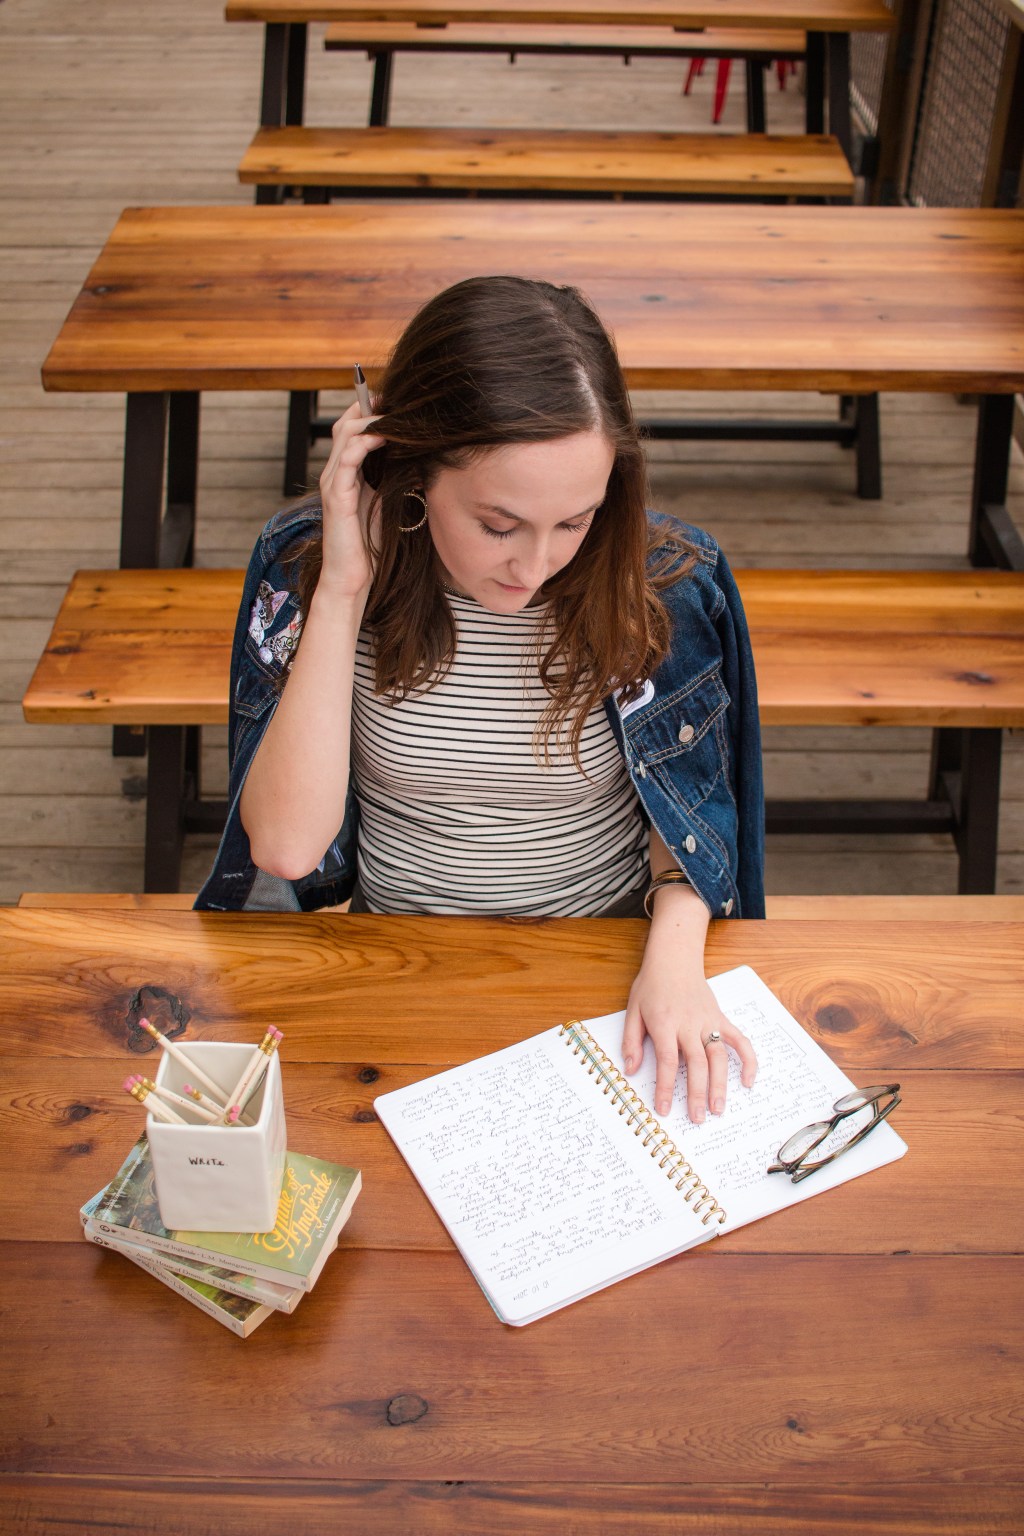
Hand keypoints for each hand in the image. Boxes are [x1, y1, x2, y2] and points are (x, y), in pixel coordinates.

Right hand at [317, 401, 386, 600]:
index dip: (371, 411)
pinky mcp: (336, 496)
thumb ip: (396, 479)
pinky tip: (384, 437)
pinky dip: (365, 442)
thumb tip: (423, 458)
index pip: (353, 429)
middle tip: (397, 399)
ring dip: (371, 420)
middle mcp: (335, 473)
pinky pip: (347, 458)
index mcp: (347, 473)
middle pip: (346, 423)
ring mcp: (332, 482)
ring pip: (345, 434)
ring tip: (395, 414)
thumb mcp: (388, 503)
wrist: (354, 578)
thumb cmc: (371, 545)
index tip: (398, 402)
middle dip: (370, 406)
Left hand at [622, 951, 756, 1123]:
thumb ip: (632, 1042)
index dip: (666, 1087)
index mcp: (665, 1023)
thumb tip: (631, 1070)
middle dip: (697, 1094)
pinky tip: (749, 1081)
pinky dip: (748, 1060)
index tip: (664, 1109)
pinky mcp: (720, 1018)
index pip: (668, 1061)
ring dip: (720, 1085)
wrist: (674, 959)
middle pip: (697, 1064)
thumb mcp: (632, 1011)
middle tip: (697, 1119)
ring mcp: (708, 1021)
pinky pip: (739, 1040)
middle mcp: (689, 1024)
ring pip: (719, 1056)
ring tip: (718, 1110)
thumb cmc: (651, 985)